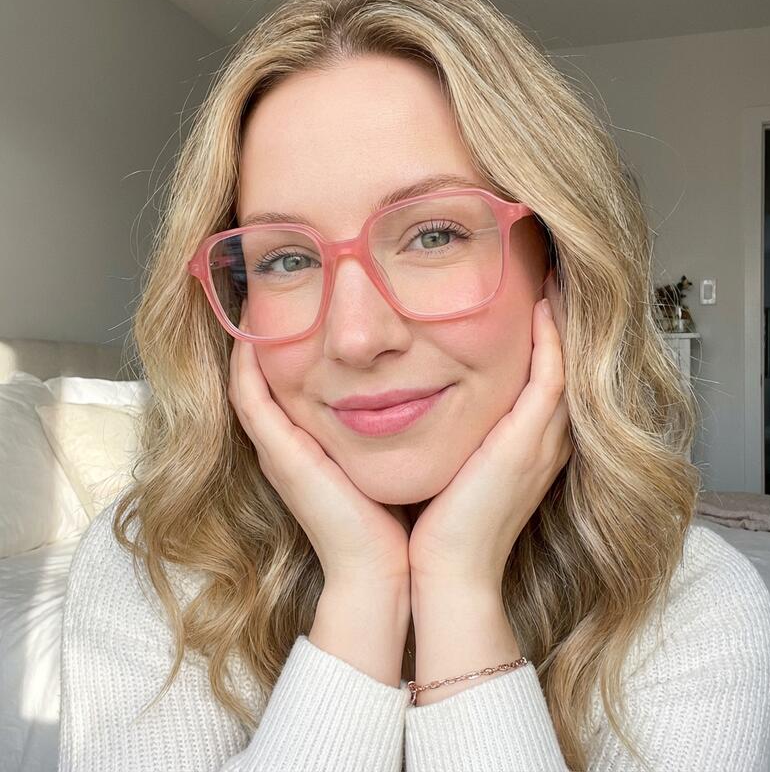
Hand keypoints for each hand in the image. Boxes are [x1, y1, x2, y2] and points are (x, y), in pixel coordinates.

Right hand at [228, 316, 410, 587]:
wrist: (385, 569)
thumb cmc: (399, 517)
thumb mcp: (394, 458)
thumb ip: (400, 426)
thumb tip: (429, 386)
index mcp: (314, 443)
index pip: (293, 384)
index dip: (290, 346)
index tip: (302, 307)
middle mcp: (289, 444)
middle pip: (265, 378)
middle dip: (267, 337)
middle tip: (265, 293)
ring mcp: (279, 451)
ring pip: (250, 384)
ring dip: (251, 344)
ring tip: (252, 299)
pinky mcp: (281, 457)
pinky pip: (251, 401)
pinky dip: (246, 368)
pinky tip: (250, 334)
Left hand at [407, 273, 571, 586]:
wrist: (447, 570)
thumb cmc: (441, 522)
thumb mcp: (456, 466)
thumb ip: (458, 433)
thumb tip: (429, 398)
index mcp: (529, 446)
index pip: (549, 377)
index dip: (548, 337)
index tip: (535, 298)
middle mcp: (545, 440)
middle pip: (568, 364)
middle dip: (563, 321)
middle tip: (556, 276)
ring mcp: (543, 442)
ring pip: (567, 364)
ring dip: (562, 321)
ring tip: (553, 278)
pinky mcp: (529, 444)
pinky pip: (551, 379)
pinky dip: (550, 341)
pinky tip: (542, 305)